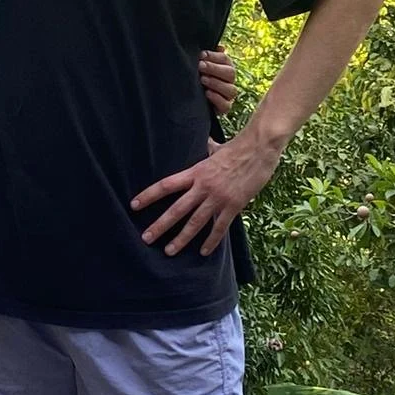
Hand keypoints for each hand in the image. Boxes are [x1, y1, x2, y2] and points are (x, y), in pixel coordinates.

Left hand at [131, 129, 281, 256]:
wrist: (259, 148)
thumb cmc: (238, 147)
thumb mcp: (216, 148)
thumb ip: (207, 150)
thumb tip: (205, 143)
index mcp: (195, 172)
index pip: (166, 185)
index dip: (149, 195)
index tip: (134, 205)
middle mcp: (203, 186)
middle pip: (177, 209)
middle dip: (160, 225)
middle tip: (146, 238)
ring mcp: (218, 198)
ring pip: (195, 222)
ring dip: (181, 239)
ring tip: (169, 251)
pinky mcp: (234, 206)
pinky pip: (219, 227)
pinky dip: (211, 241)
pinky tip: (203, 252)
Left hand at [199, 44, 236, 115]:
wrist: (191, 100)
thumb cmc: (197, 78)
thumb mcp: (200, 66)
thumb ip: (208, 57)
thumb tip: (220, 47)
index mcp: (225, 67)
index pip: (225, 59)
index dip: (214, 56)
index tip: (201, 55)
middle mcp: (230, 81)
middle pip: (230, 73)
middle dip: (214, 69)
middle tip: (200, 66)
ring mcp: (228, 96)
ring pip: (231, 89)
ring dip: (216, 83)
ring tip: (203, 79)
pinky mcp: (224, 108)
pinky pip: (226, 105)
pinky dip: (217, 99)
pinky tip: (207, 93)